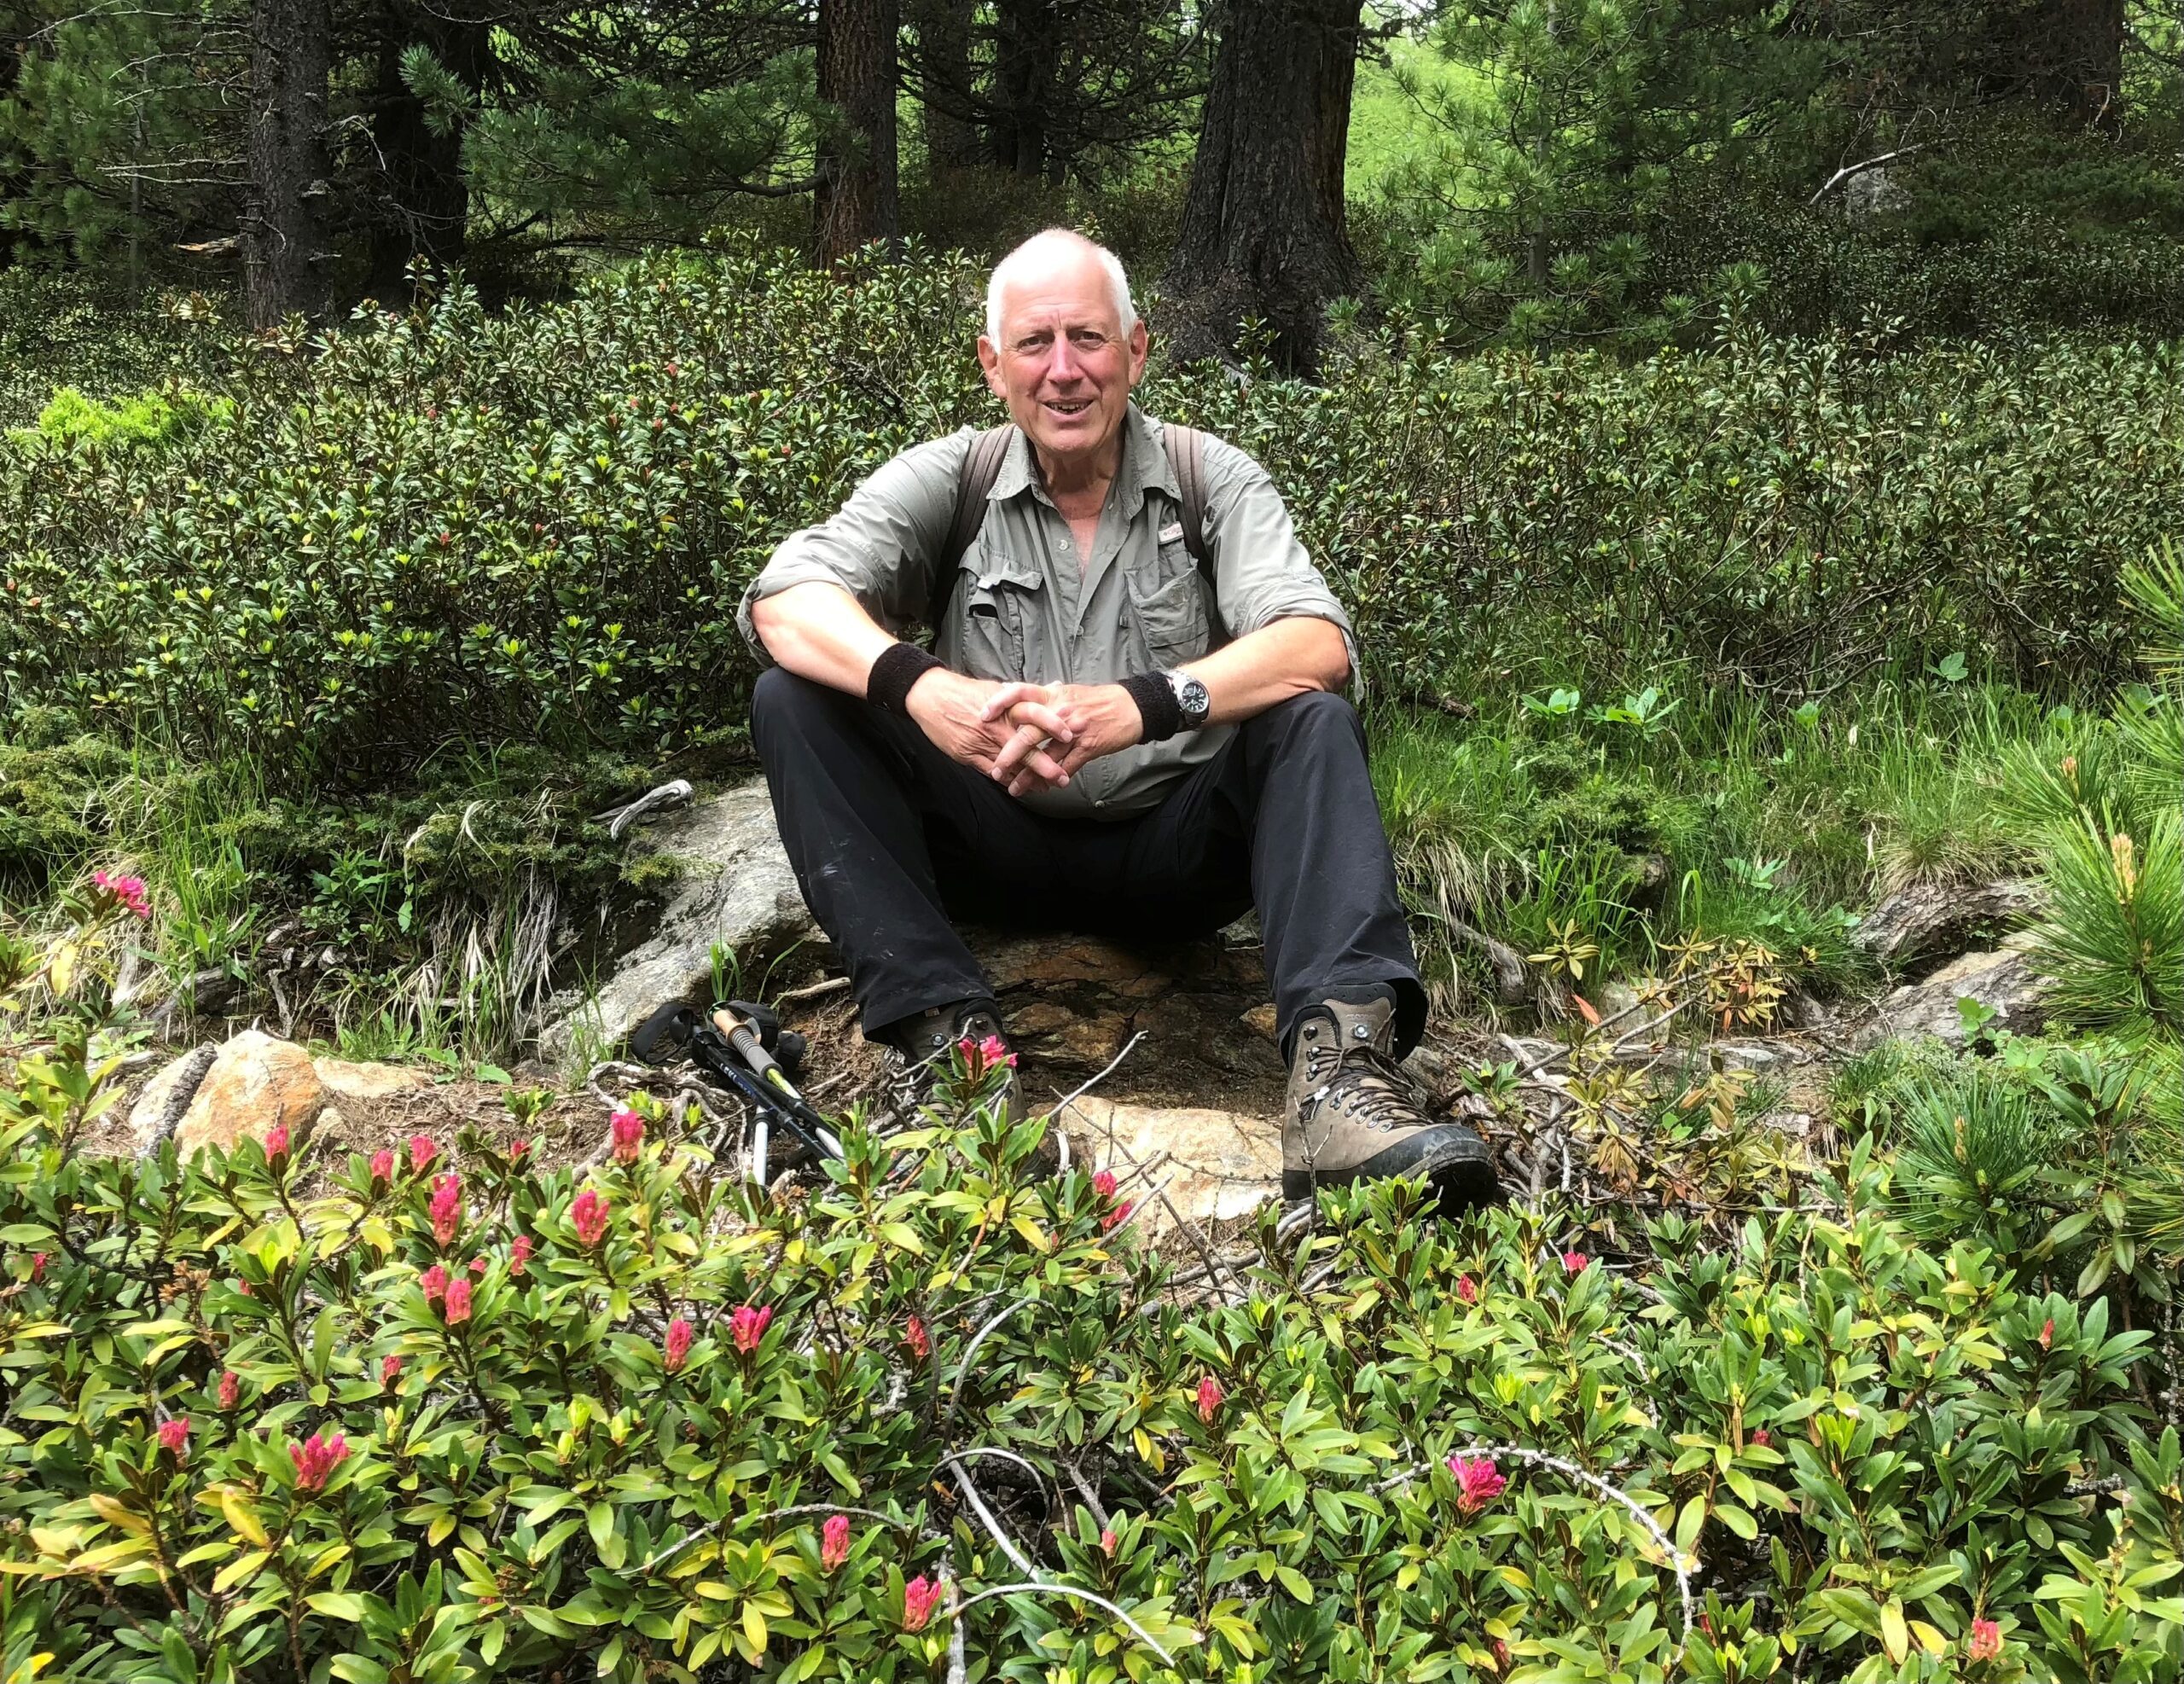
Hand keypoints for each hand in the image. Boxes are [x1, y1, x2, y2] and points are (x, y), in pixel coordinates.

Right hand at [905, 667, 1074, 789]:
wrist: (931, 697)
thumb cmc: (965, 692)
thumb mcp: (996, 688)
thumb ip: (1024, 695)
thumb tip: (1052, 688)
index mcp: (1007, 706)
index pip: (1036, 714)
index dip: (1054, 725)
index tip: (1072, 735)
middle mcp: (998, 725)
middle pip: (1027, 748)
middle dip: (1047, 765)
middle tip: (1063, 777)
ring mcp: (983, 742)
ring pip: (1011, 765)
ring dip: (1029, 779)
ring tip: (1045, 788)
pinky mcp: (969, 755)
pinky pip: (992, 771)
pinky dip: (1007, 779)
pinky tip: (1018, 785)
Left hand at [980, 682, 1145, 796]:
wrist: (1130, 708)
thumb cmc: (1097, 701)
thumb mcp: (1069, 692)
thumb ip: (1044, 696)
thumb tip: (1018, 692)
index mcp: (1053, 694)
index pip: (1019, 693)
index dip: (999, 703)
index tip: (982, 716)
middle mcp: (1060, 711)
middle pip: (1028, 733)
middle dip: (1008, 755)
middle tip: (995, 770)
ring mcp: (1074, 731)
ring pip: (1045, 757)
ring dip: (1027, 776)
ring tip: (1013, 788)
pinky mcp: (1087, 747)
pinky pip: (1066, 767)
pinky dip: (1053, 779)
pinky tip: (1043, 789)